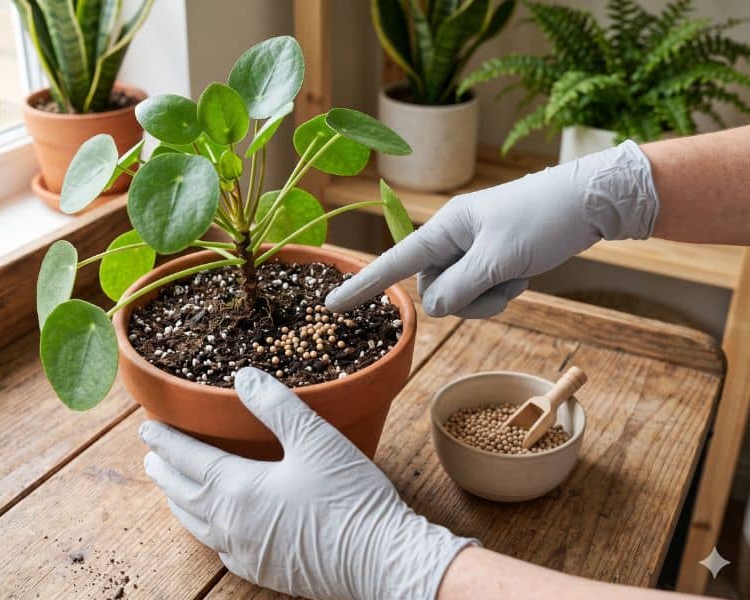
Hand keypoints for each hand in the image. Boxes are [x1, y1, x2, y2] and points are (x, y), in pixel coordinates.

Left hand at [140, 367, 473, 598]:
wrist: (379, 559)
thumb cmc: (349, 497)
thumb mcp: (315, 439)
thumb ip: (276, 405)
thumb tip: (244, 377)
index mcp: (238, 491)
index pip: (190, 460)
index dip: (167, 441)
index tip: (148, 428)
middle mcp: (233, 526)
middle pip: (185, 495)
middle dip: (165, 473)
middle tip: (151, 457)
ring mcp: (247, 553)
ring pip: (198, 525)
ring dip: (180, 503)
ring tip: (173, 490)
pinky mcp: (266, 571)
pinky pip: (221, 548)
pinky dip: (207, 531)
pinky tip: (216, 529)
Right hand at [326, 141, 658, 317]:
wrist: (590, 202)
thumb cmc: (543, 219)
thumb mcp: (498, 259)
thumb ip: (459, 288)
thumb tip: (434, 308)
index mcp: (445, 228)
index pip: (395, 261)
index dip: (364, 284)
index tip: (333, 303)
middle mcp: (452, 238)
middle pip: (433, 289)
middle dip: (465, 298)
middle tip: (500, 284)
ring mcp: (472, 249)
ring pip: (458, 295)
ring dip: (487, 298)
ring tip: (517, 278)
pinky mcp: (491, 258)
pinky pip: (480, 290)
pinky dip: (500, 292)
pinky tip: (523, 277)